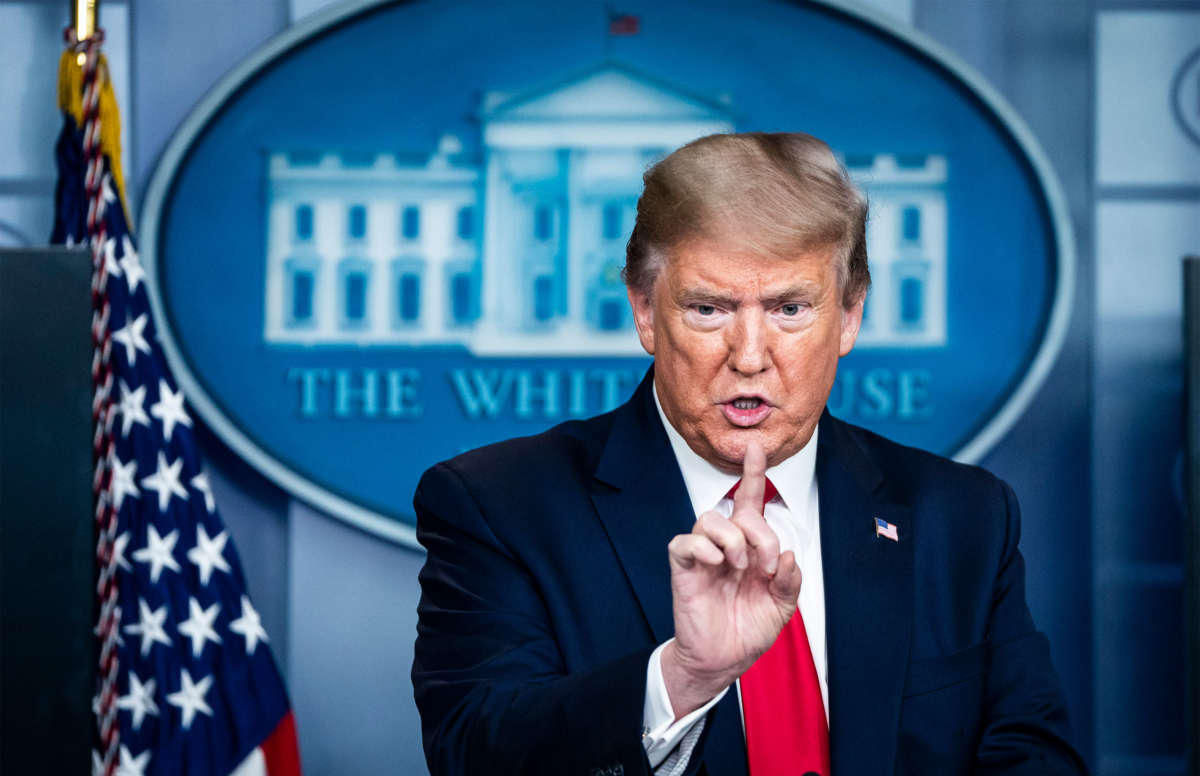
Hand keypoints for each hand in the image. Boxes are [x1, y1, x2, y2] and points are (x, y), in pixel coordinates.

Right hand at [660, 439, 803, 718]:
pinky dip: (704, 547)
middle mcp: (726, 545)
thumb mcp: (782, 607)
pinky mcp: (684, 567)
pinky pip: (685, 542)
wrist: (724, 660)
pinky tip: (717, 564)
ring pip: (709, 518)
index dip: (754, 473)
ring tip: (739, 566)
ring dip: (732, 538)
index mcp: (750, 547)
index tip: (756, 448)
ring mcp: (703, 555)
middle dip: (759, 532)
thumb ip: (789, 581)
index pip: (750, 502)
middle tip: (765, 564)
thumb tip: (786, 554)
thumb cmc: (748, 629)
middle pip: (737, 511)